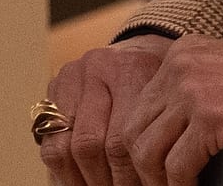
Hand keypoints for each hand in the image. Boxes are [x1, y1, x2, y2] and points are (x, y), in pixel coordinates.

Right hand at [39, 34, 167, 185]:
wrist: (142, 50)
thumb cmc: (163, 85)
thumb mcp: (172, 100)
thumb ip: (162, 134)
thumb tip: (161, 180)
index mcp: (134, 69)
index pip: (124, 140)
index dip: (135, 177)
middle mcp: (99, 67)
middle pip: (93, 144)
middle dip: (110, 181)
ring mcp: (73, 76)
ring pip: (67, 147)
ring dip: (85, 180)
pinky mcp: (55, 88)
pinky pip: (50, 143)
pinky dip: (64, 171)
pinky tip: (82, 182)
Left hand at [115, 36, 222, 185]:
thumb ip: (194, 95)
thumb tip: (166, 142)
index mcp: (181, 54)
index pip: (140, 108)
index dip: (142, 147)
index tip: (153, 172)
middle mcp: (181, 68)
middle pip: (136, 130)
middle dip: (143, 169)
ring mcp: (195, 92)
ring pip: (149, 152)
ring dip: (160, 182)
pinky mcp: (213, 119)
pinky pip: (179, 167)